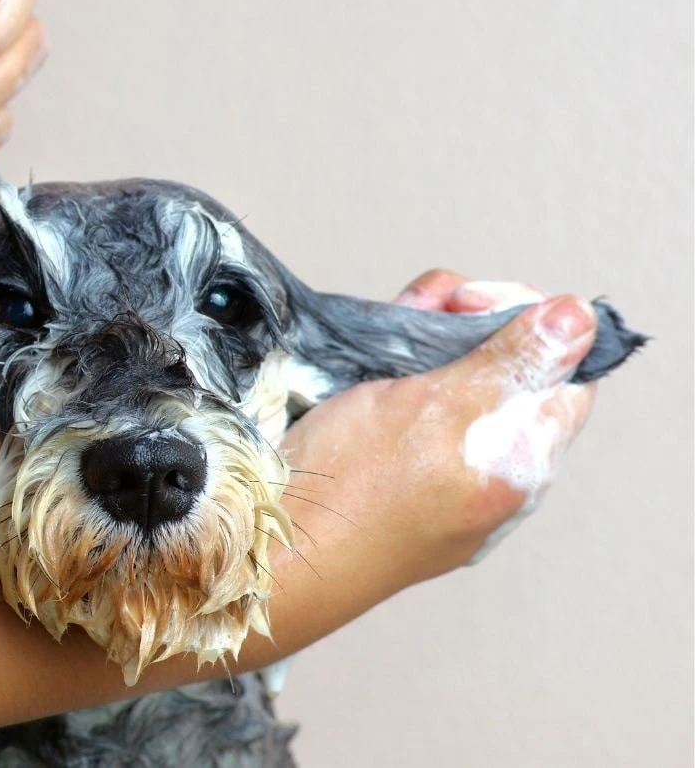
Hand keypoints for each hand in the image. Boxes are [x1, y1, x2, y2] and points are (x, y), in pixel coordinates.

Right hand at [275, 273, 598, 598]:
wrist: (272, 550)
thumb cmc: (353, 490)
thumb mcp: (439, 406)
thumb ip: (513, 363)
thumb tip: (580, 319)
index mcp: (521, 465)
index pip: (564, 375)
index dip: (530, 323)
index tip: (471, 303)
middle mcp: (490, 475)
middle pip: (507, 377)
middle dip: (469, 325)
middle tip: (428, 307)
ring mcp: (441, 479)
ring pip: (456, 390)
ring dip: (429, 344)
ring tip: (390, 327)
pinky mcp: (394, 476)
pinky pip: (416, 417)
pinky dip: (397, 376)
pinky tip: (368, 357)